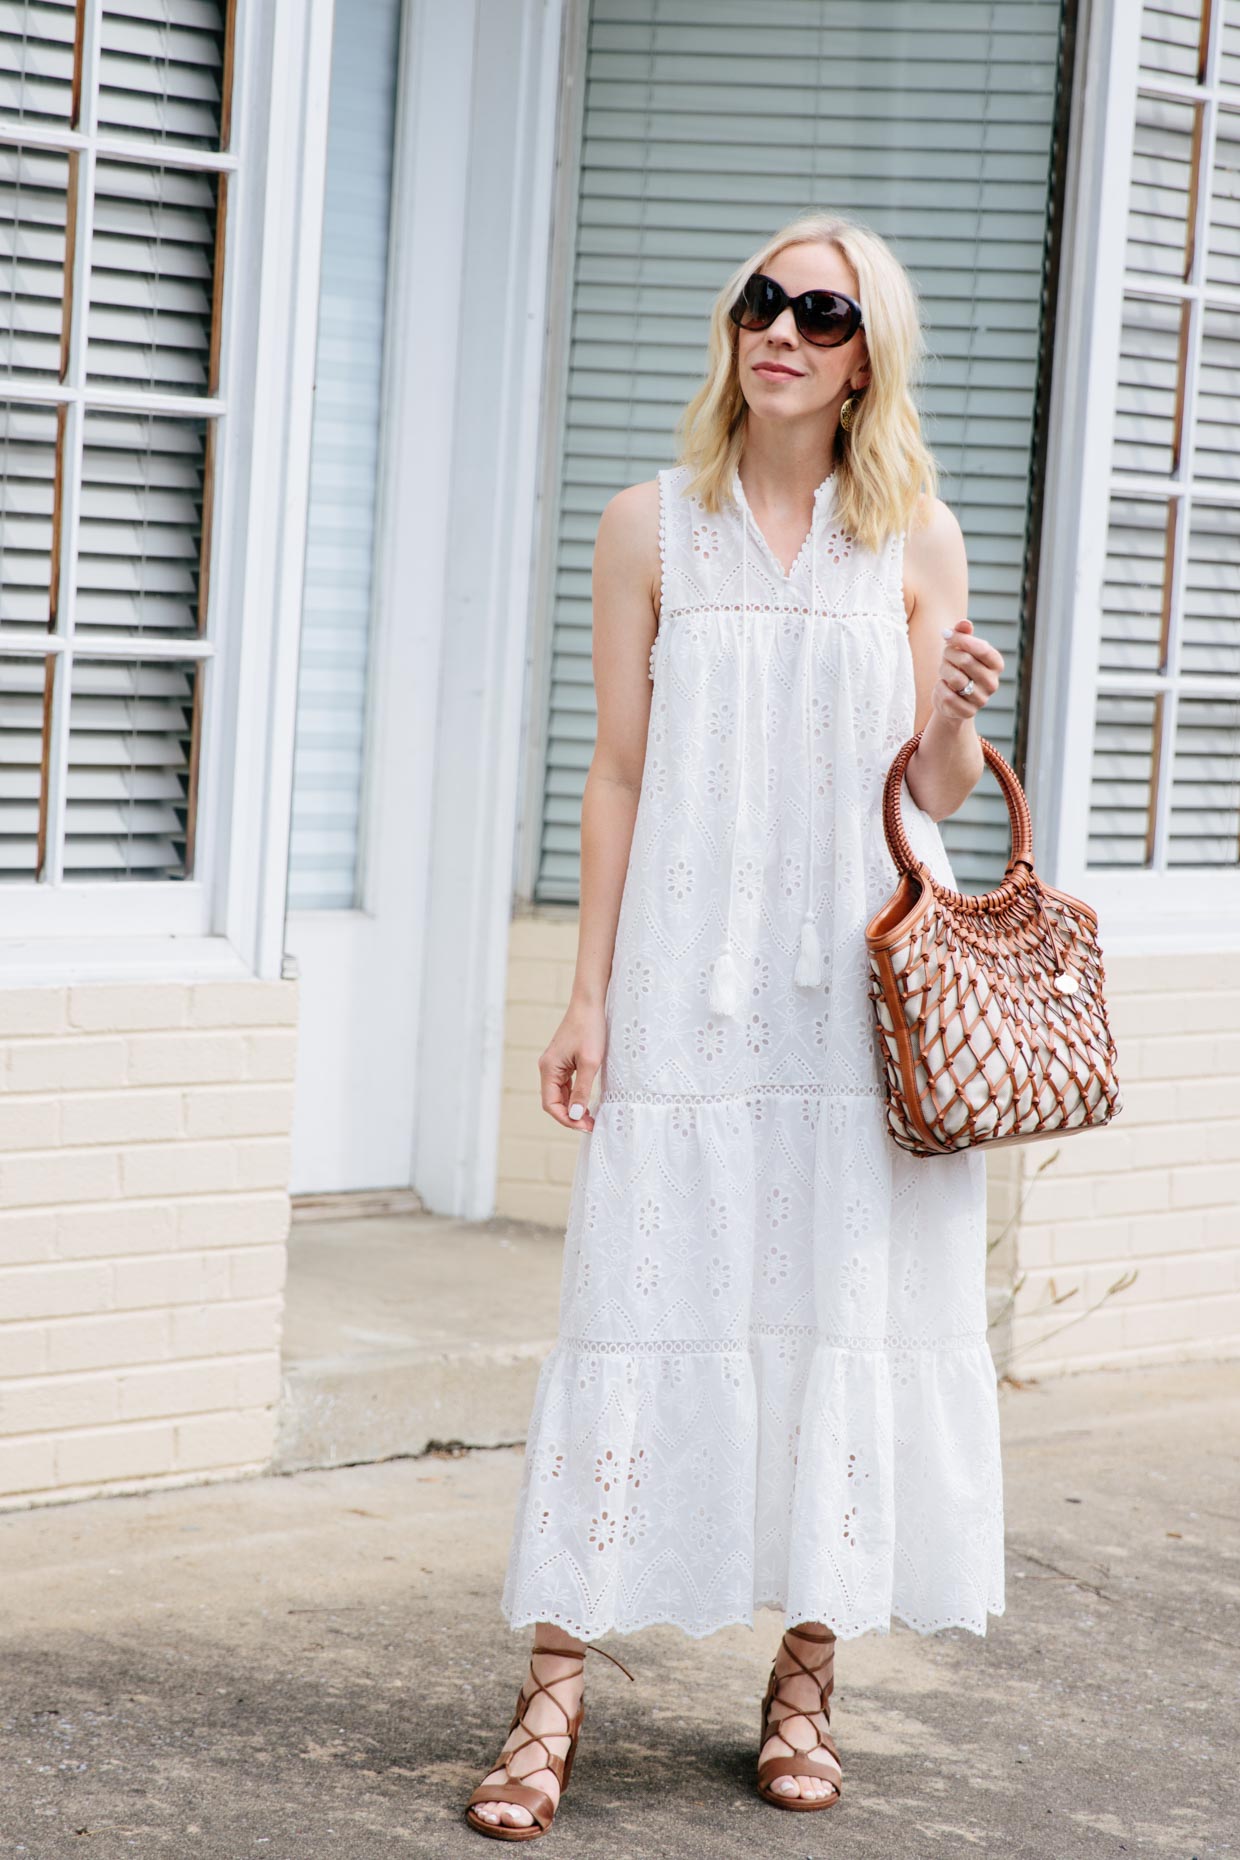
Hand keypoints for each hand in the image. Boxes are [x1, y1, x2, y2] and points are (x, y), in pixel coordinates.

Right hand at [539, 1001, 606, 1131]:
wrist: (590, 1003)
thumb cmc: (590, 1029)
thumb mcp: (590, 1062)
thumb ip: (581, 1090)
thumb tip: (575, 1115)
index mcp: (548, 1069)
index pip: (550, 1104)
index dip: (566, 1119)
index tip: (585, 1126)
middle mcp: (547, 1068)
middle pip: (553, 1101)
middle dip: (570, 1116)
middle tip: (591, 1124)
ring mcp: (554, 1064)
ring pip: (560, 1094)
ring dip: (573, 1107)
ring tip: (591, 1117)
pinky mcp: (563, 1061)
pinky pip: (565, 1085)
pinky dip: (575, 1096)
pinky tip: (588, 1101)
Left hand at [935, 617, 1002, 721]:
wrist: (951, 698)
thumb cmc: (958, 667)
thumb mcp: (961, 648)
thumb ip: (963, 633)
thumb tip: (964, 623)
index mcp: (996, 664)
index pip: (981, 648)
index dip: (961, 639)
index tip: (945, 634)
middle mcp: (993, 683)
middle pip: (966, 661)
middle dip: (948, 654)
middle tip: (945, 655)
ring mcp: (982, 699)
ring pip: (955, 679)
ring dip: (943, 671)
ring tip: (945, 671)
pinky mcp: (968, 712)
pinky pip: (947, 696)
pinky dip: (939, 688)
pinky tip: (943, 687)